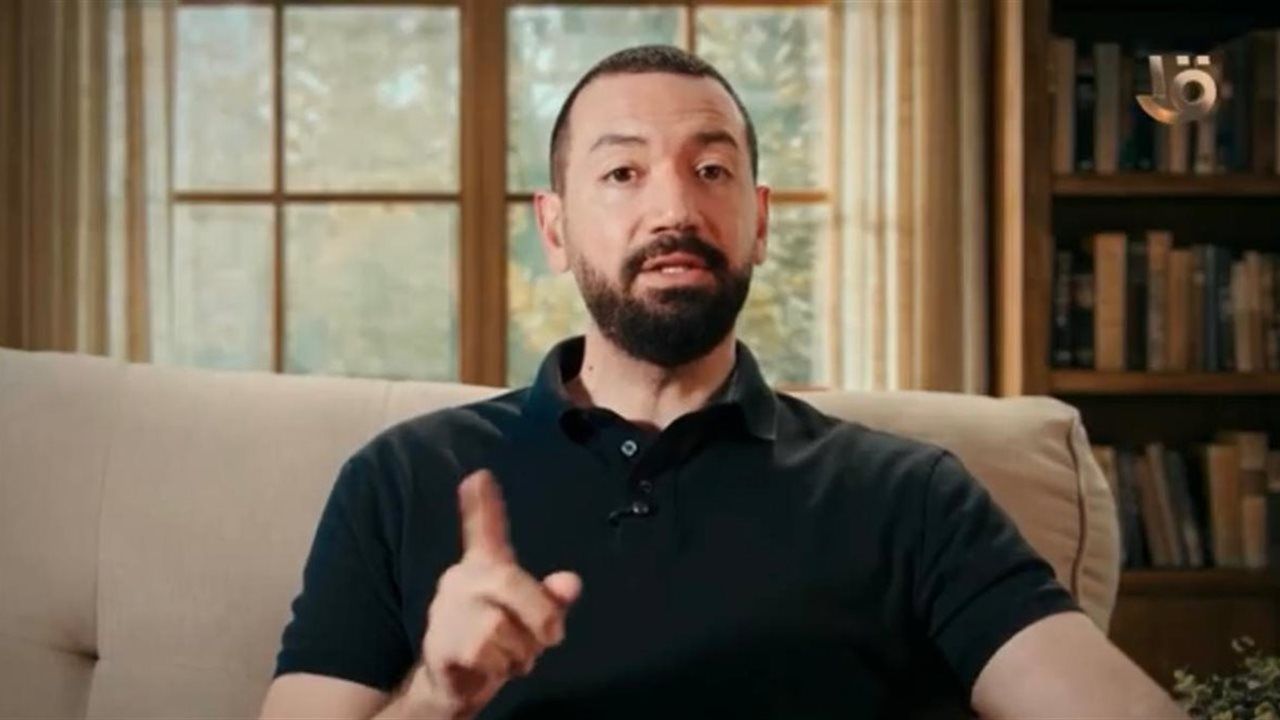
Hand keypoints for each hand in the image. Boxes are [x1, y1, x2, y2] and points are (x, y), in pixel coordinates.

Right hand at [411, 469, 581, 718]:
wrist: (454, 686)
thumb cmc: (496, 644)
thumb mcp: (531, 619)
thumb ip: (551, 599)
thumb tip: (571, 582)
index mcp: (485, 567)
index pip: (485, 530)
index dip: (482, 504)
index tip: (480, 475)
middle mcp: (462, 580)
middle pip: (510, 580)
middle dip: (541, 613)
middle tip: (552, 636)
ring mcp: (447, 610)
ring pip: (502, 625)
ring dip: (520, 651)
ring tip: (509, 657)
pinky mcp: (441, 642)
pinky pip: (486, 652)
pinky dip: (501, 667)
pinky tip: (490, 669)